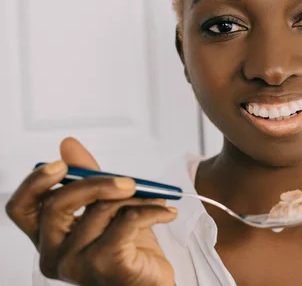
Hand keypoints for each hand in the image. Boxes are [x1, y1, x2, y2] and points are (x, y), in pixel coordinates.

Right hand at [5, 137, 176, 285]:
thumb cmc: (128, 248)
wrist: (152, 285)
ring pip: (99, 212)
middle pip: (57, 205)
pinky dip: (152, 211)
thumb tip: (67, 144)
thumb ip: (88, 179)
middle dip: (96, 183)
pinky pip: (127, 223)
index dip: (35, 182)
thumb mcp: (107, 208)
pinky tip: (167, 213)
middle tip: (130, 181)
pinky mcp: (105, 268)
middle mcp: (53, 255)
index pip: (21, 208)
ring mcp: (76, 265)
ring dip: (136, 199)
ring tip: (157, 201)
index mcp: (48, 238)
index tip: (61, 164)